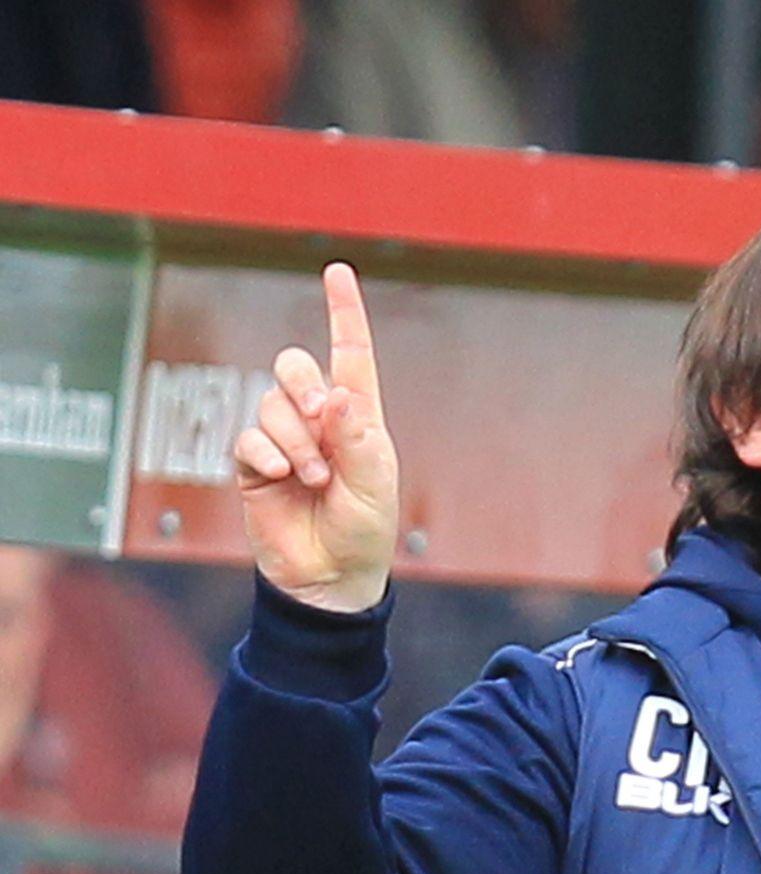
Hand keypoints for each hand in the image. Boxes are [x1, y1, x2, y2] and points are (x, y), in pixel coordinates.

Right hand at [232, 263, 399, 612]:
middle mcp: (319, 421)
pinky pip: (248, 437)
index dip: (344, 313)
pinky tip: (281, 476)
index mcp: (359, 418)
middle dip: (303, 383)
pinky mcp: (253, 465)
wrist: (330, 576)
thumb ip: (356, 438)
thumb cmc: (363, 529)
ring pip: (271, 403)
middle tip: (322, 417)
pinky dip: (266, 452)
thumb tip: (338, 394)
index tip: (337, 271)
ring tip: (314, 476)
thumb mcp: (373, 483)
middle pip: (295, 366)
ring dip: (293, 438)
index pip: (351, 355)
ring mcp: (284, 441)